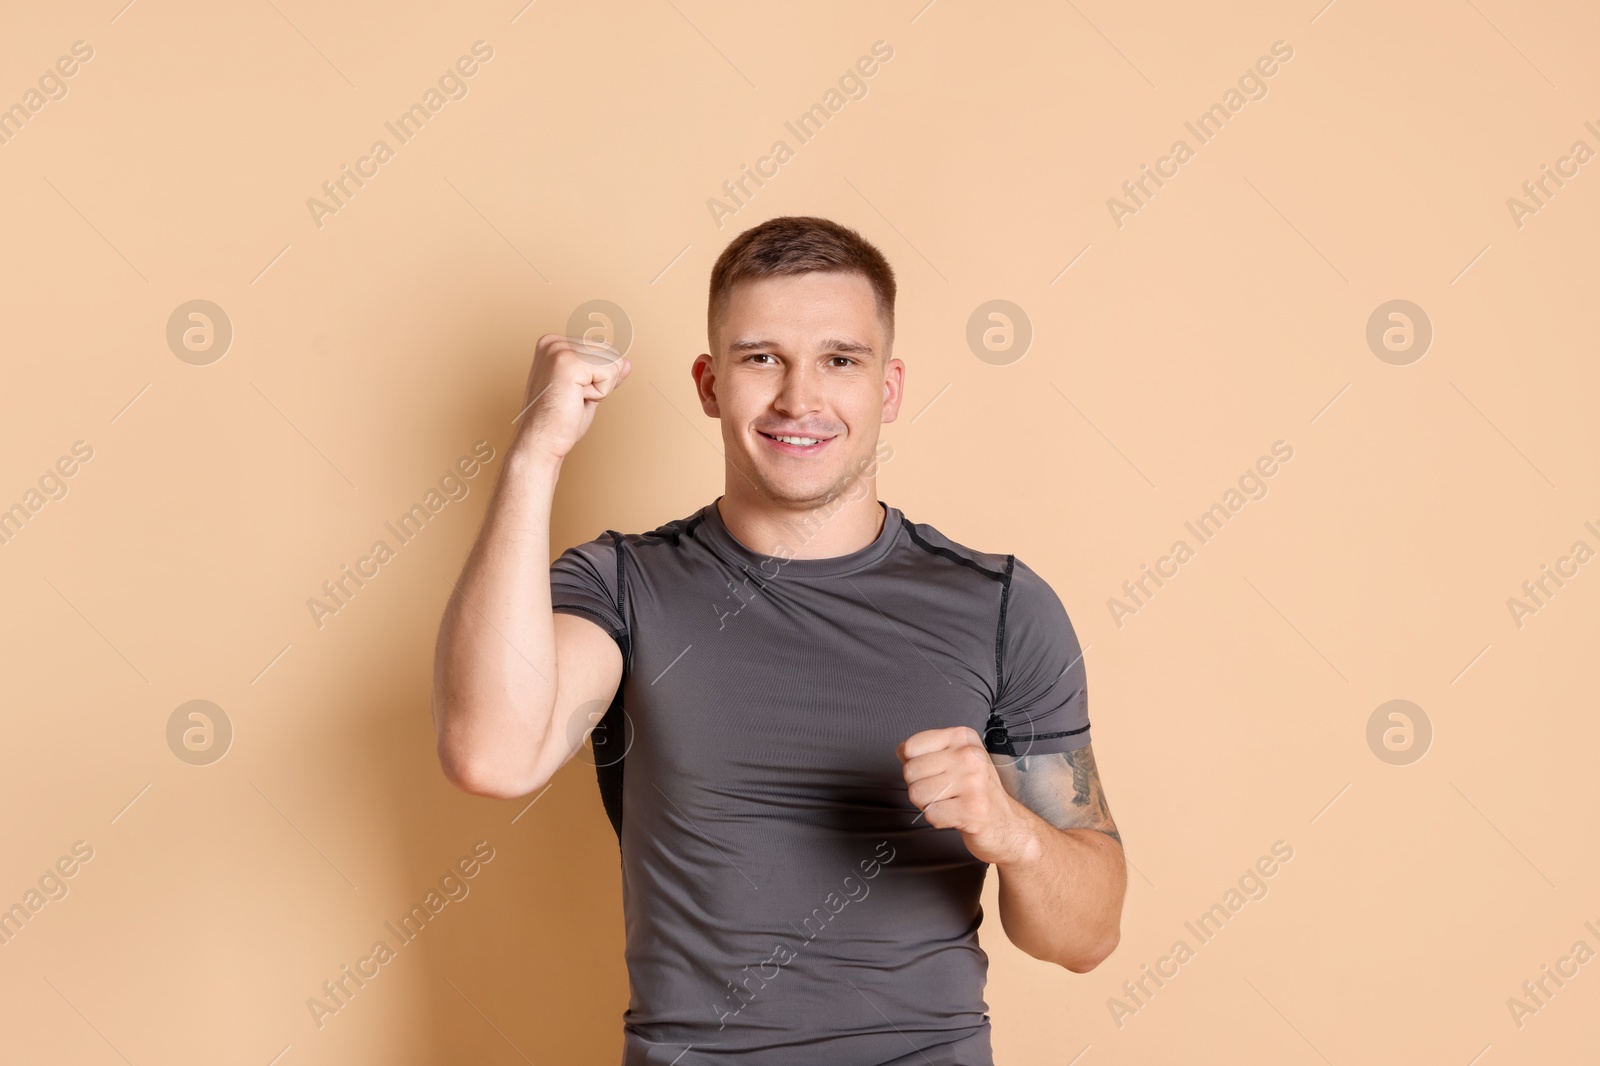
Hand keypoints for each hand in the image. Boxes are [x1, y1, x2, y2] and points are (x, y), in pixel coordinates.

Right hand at [511, 333, 631, 464]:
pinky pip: (610, 373)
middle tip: (575, 398)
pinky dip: (600, 393)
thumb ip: (604, 373)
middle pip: (611, 353)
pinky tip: (576, 399)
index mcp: (554, 344)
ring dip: (601, 387)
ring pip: (614, 362)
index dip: (600, 377)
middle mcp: (555, 342)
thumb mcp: (588, 391)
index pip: (604, 349)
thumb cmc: (559, 422)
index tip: (575, 392)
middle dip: (603, 381)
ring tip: (574, 398)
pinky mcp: (568, 363)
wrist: (541, 442)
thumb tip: (627, 362)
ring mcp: (559, 350)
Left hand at [897, 726, 1040, 865]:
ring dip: (929, 805)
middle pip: (910, 772)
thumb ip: (926, 751)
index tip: (937, 773)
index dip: (915, 766)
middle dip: (920, 788)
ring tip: (951, 803)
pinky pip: (931, 814)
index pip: (910, 747)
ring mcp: (973, 781)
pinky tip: (957, 816)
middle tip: (945, 792)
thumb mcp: (955, 758)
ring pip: (917, 794)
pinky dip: (939, 820)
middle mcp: (970, 754)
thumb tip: (901, 751)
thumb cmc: (974, 790)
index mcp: (963, 737)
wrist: (1006, 824)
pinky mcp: (973, 809)